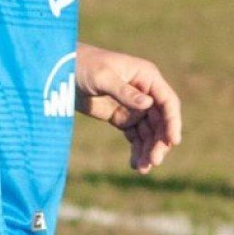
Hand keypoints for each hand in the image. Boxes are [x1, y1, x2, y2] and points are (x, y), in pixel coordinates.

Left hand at [75, 43, 181, 173]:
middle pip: (161, 121)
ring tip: (142, 169)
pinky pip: (135, 136)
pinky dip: (137, 150)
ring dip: (149, 150)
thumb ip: (123, 91)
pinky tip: (135, 165)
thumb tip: (148, 104)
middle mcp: (145, 92)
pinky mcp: (122, 117)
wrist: (61, 70)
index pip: (167, 101)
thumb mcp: (102, 77)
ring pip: (149, 132)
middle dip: (159, 142)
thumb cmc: (83, 65)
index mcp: (146, 76)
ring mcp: (134, 106)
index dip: (173, 121)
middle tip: (154, 161)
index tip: (173, 142)